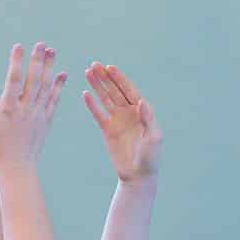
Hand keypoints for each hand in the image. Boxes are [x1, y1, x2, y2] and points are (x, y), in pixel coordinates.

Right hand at [0, 42, 66, 170]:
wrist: (16, 169)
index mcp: (8, 109)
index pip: (13, 80)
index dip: (17, 62)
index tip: (19, 47)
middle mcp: (25, 110)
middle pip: (33, 79)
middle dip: (37, 60)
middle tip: (41, 44)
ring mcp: (38, 115)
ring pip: (46, 87)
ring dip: (49, 68)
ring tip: (52, 51)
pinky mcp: (47, 121)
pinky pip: (54, 100)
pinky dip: (59, 86)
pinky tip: (62, 74)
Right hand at [82, 63, 160, 183]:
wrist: (138, 175)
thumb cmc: (150, 156)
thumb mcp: (154, 137)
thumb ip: (148, 118)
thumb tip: (141, 102)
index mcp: (142, 110)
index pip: (129, 90)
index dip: (119, 78)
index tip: (109, 68)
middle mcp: (129, 112)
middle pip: (115, 90)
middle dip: (105, 77)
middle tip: (94, 65)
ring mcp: (117, 120)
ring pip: (105, 98)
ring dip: (97, 86)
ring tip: (87, 72)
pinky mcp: (108, 130)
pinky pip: (98, 114)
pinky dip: (92, 104)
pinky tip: (85, 94)